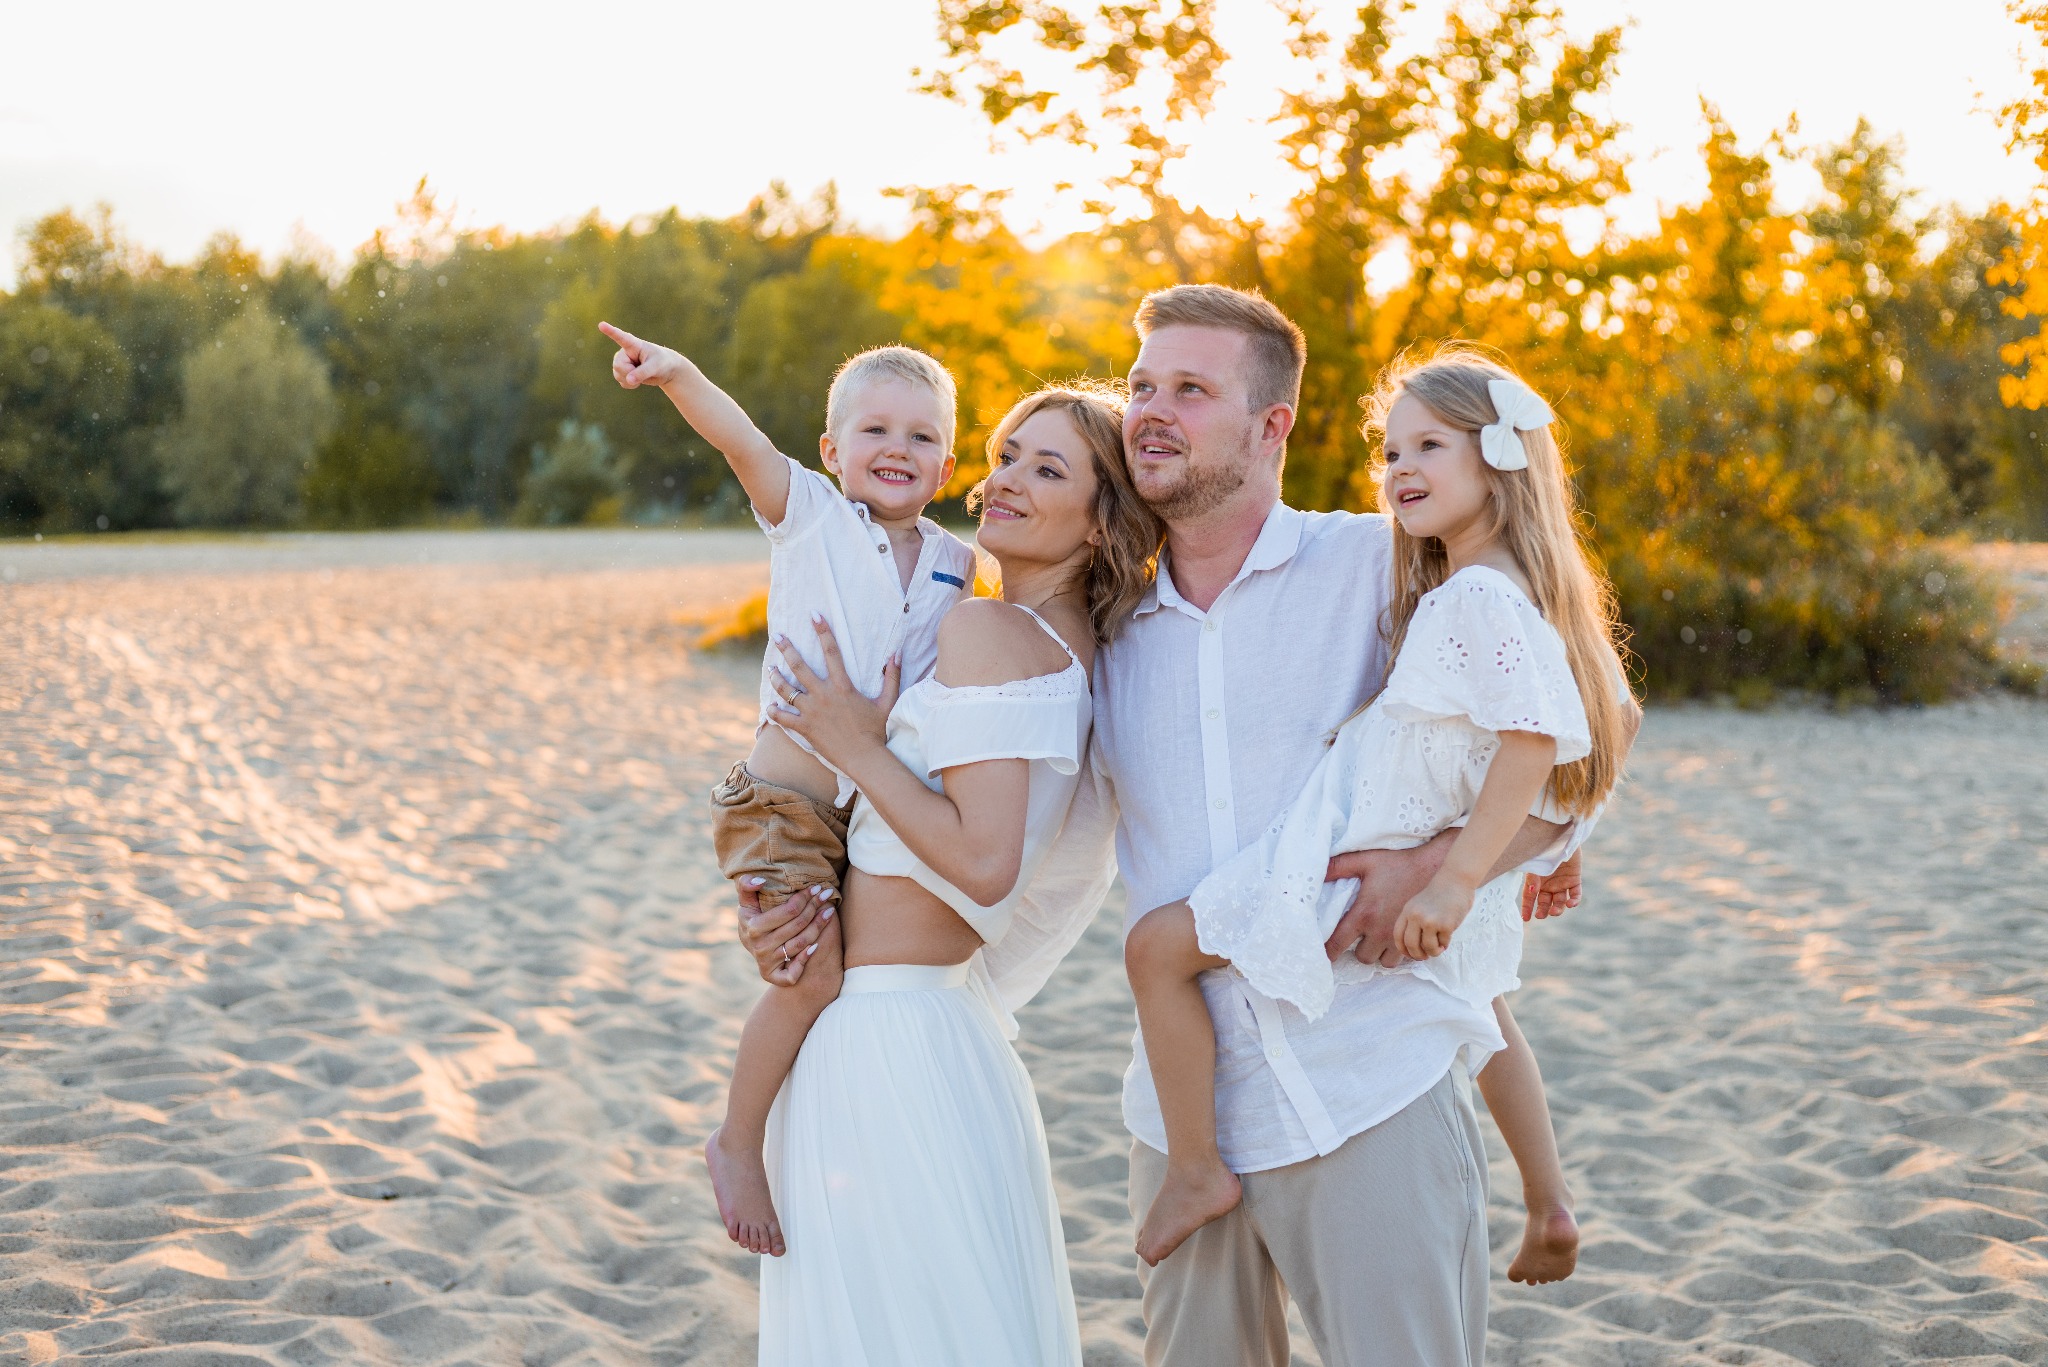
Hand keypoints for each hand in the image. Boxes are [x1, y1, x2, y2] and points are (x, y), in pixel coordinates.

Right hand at [599, 321, 688, 389]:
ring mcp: (622, 362)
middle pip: (619, 365)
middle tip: (644, 371)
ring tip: (642, 373)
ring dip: (631, 380)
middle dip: (630, 373)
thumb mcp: (656, 367)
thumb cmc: (662, 362)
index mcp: (634, 344)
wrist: (664, 370)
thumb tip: (629, 380)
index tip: (601, 325)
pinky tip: (638, 380)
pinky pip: (621, 382)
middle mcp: (625, 352)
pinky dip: (631, 385)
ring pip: (618, 374)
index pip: (621, 337)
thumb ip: (642, 372)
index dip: (611, 332)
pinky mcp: (622, 371)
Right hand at [736, 879, 835, 984]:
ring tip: (829, 911)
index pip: (789, 911)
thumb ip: (746, 886)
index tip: (817, 887)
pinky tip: (817, 945)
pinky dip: (805, 959)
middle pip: (798, 925)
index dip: (805, 897)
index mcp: (754, 927)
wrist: (751, 946)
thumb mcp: (747, 902)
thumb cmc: (753, 918)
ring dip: (818, 927)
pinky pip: (793, 972)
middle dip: (815, 907)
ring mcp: (767, 962)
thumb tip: (761, 880)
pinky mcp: (773, 977)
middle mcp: (760, 946)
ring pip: (801, 944)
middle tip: (827, 895)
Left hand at [769, 618, 898, 772]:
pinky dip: (775, 711)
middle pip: (800, 667)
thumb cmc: (877, 731)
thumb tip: (897, 653)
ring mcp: (812, 712)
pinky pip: (783, 717)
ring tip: (771, 669)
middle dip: (787, 649)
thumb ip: (892, 676)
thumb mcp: (887, 701)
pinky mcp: (805, 728)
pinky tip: (770, 706)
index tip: (814, 615)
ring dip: (776, 678)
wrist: (864, 758)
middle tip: (778, 636)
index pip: (831, 652)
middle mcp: (824, 695)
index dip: (823, 631)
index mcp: (842, 686)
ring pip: (786, 690)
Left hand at [1321, 834, 1452, 967]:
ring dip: (1380, 953)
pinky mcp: (1416, 937)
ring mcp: (1399, 936)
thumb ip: (1339, 866)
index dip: (1328, 952)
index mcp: (1364, 914)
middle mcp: (1380, 930)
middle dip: (1359, 950)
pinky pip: (1404, 958)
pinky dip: (1398, 952)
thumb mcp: (1365, 860)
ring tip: (1378, 940)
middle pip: (1363, 957)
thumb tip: (1317, 870)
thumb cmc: (1398, 862)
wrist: (1433, 866)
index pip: (1337, 944)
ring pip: (1384, 962)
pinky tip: (1395, 940)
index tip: (1325, 953)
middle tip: (1359, 938)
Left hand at [1393, 877, 1473, 960]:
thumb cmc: (1438, 895)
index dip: (1403, 950)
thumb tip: (1413, 948)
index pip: (1398, 936)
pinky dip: (1445, 945)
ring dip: (1433, 952)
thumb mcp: (1417, 905)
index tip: (1410, 955)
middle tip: (1425, 957)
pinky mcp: (1446, 925)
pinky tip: (1446, 939)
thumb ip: (1413, 922)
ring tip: (1438, 948)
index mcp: (1407, 912)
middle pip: (1411, 945)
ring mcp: (1431, 921)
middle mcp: (1416, 917)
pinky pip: (1443, 943)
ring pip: (1428, 947)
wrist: (1455, 881)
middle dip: (1417, 955)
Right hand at [1520, 850, 1581, 921]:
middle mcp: (1549, 884)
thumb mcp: (1535, 865)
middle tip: (1541, 915)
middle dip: (1543, 910)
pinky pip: (1576, 894)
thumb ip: (1533, 878)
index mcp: (1536, 881)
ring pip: (1561, 902)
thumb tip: (1531, 893)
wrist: (1561, 836)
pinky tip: (1571, 904)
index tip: (1526, 919)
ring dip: (1558, 909)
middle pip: (1545, 902)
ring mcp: (1562, 883)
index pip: (1530, 898)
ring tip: (1555, 912)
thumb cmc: (1544, 849)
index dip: (1527, 908)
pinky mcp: (1575, 880)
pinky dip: (1575, 901)